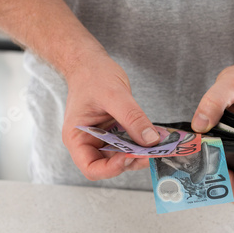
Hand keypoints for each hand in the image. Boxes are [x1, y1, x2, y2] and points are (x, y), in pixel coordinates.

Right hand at [62, 51, 160, 179]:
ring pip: (122, 157)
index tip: (129, 157)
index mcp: (77, 138)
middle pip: (109, 165)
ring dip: (139, 154)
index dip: (111, 169)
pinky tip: (153, 138)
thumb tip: (150, 140)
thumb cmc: (92, 76)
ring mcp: (103, 139)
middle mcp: (89, 142)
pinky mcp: (115, 133)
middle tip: (150, 152)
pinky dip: (141, 144)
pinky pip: (129, 144)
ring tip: (156, 146)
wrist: (90, 63)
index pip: (91, 168)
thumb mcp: (114, 94)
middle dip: (130, 161)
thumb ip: (132, 117)